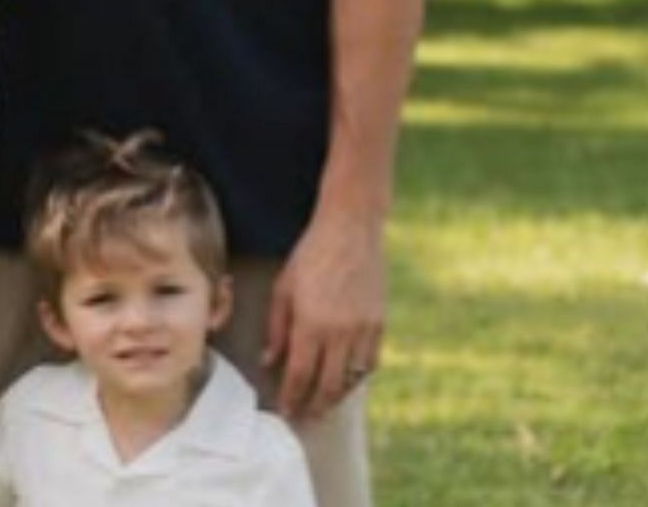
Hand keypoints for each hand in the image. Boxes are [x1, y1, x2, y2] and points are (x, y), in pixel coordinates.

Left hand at [262, 208, 385, 420]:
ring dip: (337, 396)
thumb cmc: (310, 255)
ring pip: (351, 379)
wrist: (350, 230)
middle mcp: (339, 333)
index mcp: (311, 324)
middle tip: (304, 416)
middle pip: (327, 386)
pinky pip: (370, 362)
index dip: (291, 398)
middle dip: (314, 406)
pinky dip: (357, 376)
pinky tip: (346, 378)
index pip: (298, 375)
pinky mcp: (380, 323)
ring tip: (323, 403)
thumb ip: (276, 328)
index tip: (285, 410)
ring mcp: (363, 330)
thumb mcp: (283, 288)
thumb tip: (268, 361)